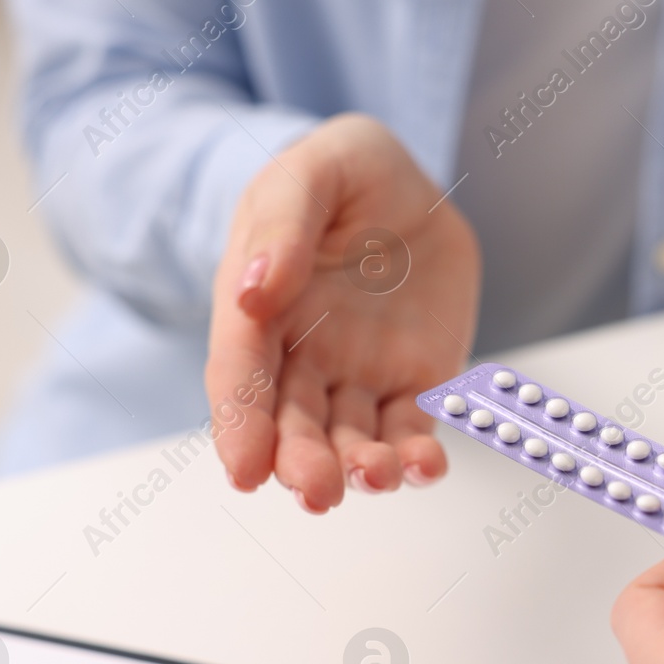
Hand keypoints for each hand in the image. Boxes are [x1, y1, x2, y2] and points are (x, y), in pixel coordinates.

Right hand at [206, 114, 479, 510]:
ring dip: (360, 468)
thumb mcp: (309, 174)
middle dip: (301, 462)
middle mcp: (302, 357)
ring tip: (374, 475)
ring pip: (351, 439)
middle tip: (317, 490)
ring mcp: (358, 375)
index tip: (244, 468)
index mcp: (258, 311)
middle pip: (293, 423)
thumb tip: (252, 292)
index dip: (239, 424)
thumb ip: (282, 226)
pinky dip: (417, 457)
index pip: (241, 374)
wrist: (409, 186)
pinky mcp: (414, 383)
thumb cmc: (341, 176)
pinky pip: (412, 429)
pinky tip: (424, 467)